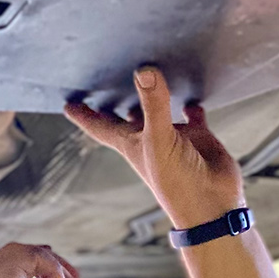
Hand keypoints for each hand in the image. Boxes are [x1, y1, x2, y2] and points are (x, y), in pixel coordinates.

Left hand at [64, 66, 246, 232]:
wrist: (211, 205)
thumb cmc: (177, 182)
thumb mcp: (160, 140)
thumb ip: (154, 105)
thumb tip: (145, 71)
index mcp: (131, 144)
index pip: (100, 126)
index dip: (84, 115)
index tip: (67, 103)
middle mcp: (150, 139)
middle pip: (125, 118)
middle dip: (113, 103)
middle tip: (102, 82)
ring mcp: (173, 137)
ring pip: (158, 112)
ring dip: (152, 97)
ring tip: (146, 73)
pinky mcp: (197, 137)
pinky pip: (192, 116)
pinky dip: (190, 104)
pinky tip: (190, 93)